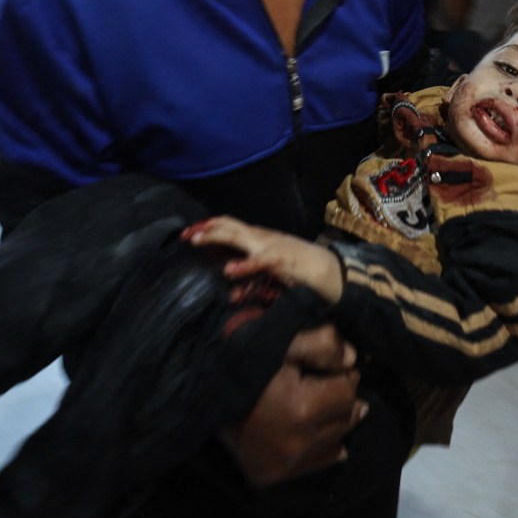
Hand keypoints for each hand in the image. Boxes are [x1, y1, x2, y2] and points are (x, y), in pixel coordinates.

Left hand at [185, 217, 343, 302]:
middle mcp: (262, 238)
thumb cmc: (301, 273)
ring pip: (239, 236)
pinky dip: (243, 265)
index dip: (209, 227)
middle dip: (205, 228)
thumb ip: (251, 281)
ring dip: (216, 236)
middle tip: (184, 235)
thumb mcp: (271, 276)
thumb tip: (231, 292)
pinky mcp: (282, 261)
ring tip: (197, 241)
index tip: (188, 233)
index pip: (230, 225)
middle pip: (229, 225)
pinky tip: (229, 271)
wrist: (332, 273)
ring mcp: (271, 247)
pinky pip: (259, 261)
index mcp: (260, 239)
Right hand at [223, 325, 364, 486]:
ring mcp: (285, 466)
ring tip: (323, 405)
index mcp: (301, 409)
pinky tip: (316, 432)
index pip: (348, 391)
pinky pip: (317, 464)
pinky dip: (323, 447)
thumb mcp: (283, 343)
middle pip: (345, 419)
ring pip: (336, 443)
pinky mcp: (272, 477)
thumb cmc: (243, 361)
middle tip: (329, 382)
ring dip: (335, 422)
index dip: (344, 374)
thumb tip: (354, 360)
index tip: (333, 366)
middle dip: (342, 398)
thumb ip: (322, 345)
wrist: (198, 393)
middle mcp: (297, 445)